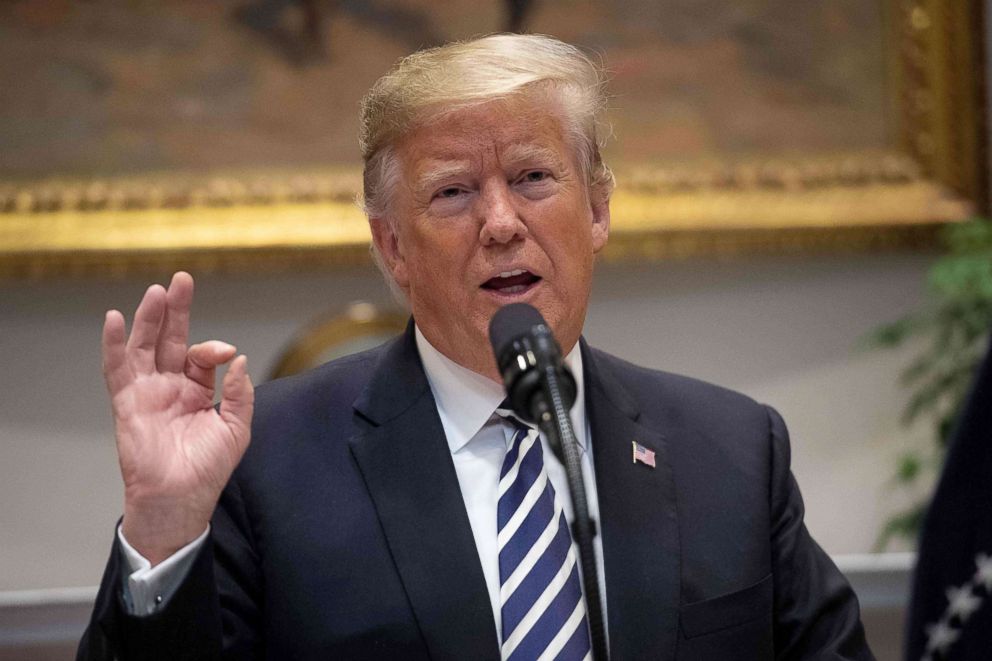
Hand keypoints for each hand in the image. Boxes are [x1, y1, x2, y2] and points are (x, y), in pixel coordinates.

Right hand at [102, 272, 253, 565]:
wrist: (181, 498)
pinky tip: (116, 320)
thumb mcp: (236, 428)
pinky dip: (114, 344)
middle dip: (175, 310)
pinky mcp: (128, 402)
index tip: (224, 353)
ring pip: (145, 347)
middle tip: (181, 280)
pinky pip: (116, 369)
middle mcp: (169, 386)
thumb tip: (238, 359)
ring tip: (157, 291)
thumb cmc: (207, 468)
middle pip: (169, 339)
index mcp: (196, 390)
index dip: (211, 348)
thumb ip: (239, 393)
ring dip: (149, 319)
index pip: (200, 356)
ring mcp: (147, 392)